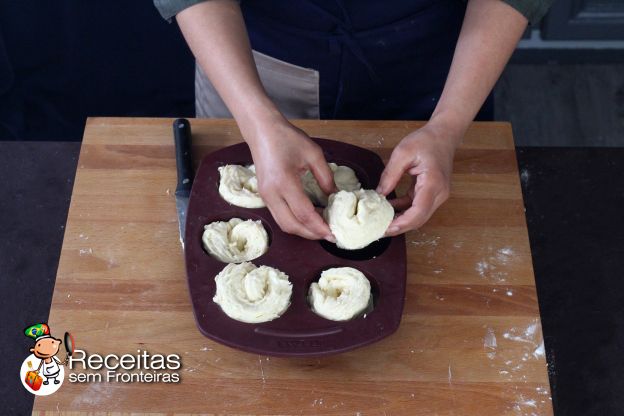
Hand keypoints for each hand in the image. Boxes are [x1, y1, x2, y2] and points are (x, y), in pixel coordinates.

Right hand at [246, 118, 336, 239]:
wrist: (261, 130)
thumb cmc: (287, 138)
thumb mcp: (313, 154)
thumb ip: (326, 177)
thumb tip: (335, 196)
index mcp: (284, 182)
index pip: (304, 213)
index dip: (320, 226)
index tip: (334, 233)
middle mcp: (272, 193)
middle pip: (292, 225)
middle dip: (311, 234)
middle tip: (329, 235)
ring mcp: (265, 197)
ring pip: (284, 224)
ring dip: (303, 230)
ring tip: (321, 228)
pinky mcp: (264, 196)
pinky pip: (279, 216)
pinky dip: (295, 222)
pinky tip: (309, 218)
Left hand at [377, 122, 460, 235]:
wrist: (444, 135)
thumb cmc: (426, 141)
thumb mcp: (402, 153)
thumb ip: (390, 175)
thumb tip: (379, 195)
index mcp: (433, 183)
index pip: (418, 212)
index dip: (402, 223)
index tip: (386, 228)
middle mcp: (439, 193)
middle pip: (419, 219)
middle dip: (399, 226)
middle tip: (379, 230)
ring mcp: (438, 195)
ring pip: (419, 216)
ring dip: (401, 220)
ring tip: (381, 222)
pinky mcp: (432, 193)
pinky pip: (417, 207)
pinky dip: (404, 210)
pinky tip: (389, 209)